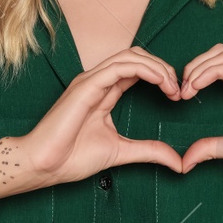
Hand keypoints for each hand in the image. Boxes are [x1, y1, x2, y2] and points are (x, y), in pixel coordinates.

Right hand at [20, 46, 186, 186]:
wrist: (44, 165)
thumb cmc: (72, 157)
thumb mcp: (122, 152)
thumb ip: (149, 151)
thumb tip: (178, 162)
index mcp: (103, 92)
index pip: (136, 70)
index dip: (160, 76)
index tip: (177, 96)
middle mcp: (97, 81)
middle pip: (136, 57)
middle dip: (162, 68)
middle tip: (178, 90)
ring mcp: (90, 80)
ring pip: (130, 57)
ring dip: (157, 67)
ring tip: (172, 86)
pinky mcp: (86, 85)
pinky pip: (119, 66)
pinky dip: (144, 69)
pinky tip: (159, 81)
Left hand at [176, 44, 222, 179]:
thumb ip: (213, 147)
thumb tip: (185, 160)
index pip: (219, 66)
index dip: (196, 75)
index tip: (180, 95)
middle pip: (219, 54)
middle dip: (194, 66)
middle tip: (179, 89)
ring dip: (200, 68)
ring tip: (186, 87)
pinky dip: (213, 71)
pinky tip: (198, 84)